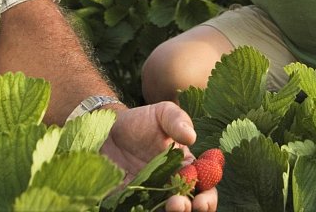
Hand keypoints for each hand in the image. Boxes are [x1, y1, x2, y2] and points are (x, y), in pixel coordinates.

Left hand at [101, 103, 217, 211]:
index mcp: (186, 167)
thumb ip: (178, 120)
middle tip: (180, 205)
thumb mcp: (162, 113)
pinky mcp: (130, 202)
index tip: (202, 200)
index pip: (204, 188)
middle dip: (189, 209)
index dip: (207, 197)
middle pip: (189, 207)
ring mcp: (151, 196)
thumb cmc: (142, 121)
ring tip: (169, 207)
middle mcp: (171, 186)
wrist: (108, 129)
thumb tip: (191, 137)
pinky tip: (141, 210)